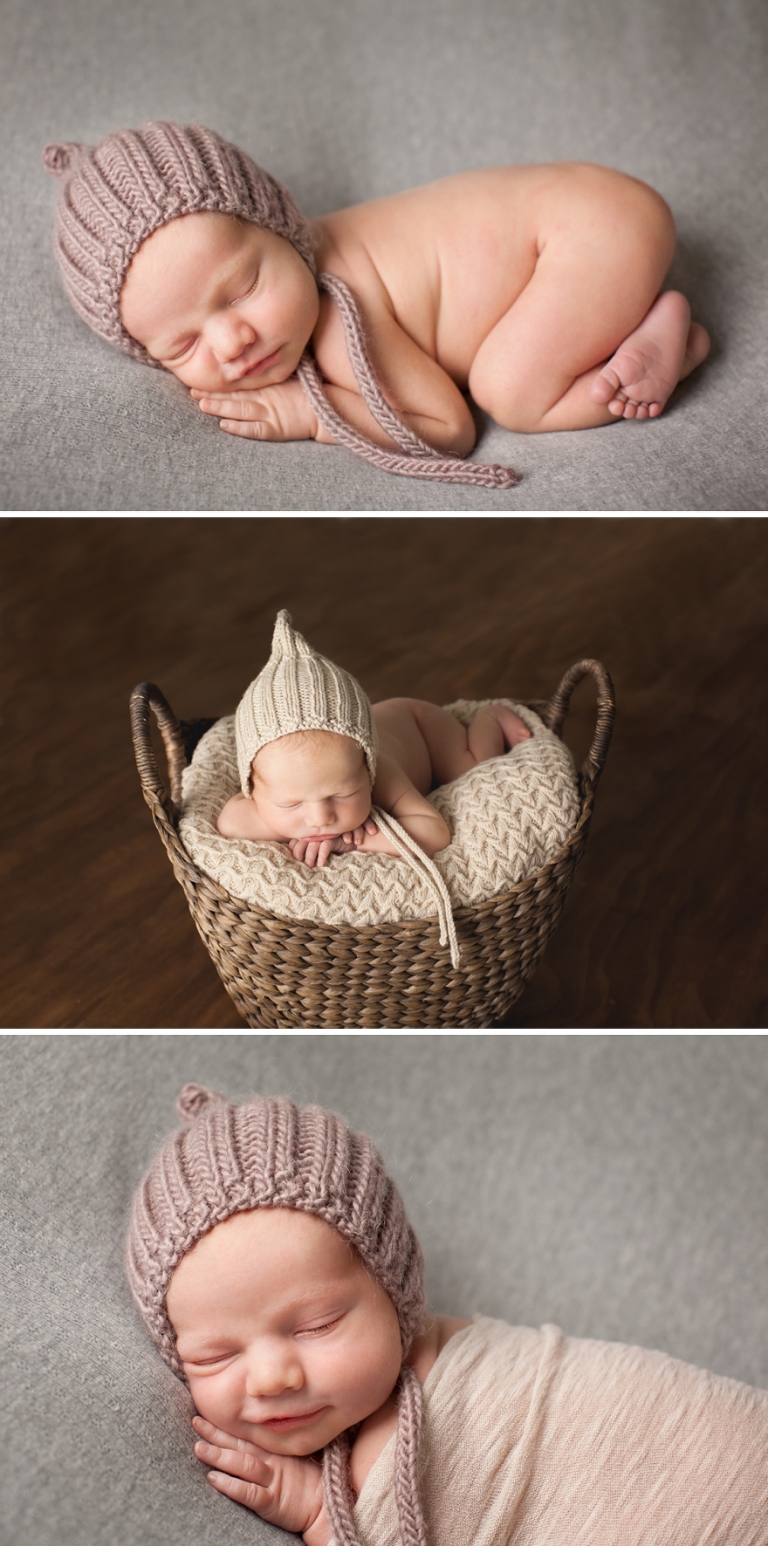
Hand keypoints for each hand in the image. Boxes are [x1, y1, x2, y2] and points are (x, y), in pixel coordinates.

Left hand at [190, 376, 318, 440]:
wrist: (330, 410)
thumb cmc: (311, 391)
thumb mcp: (291, 373)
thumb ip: (272, 368)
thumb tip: (253, 356)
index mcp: (268, 384)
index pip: (238, 381)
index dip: (219, 380)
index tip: (201, 375)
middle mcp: (266, 397)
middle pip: (234, 394)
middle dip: (212, 393)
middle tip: (192, 390)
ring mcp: (270, 413)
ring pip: (239, 410)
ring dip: (219, 408)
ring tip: (201, 404)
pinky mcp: (276, 429)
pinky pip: (254, 429)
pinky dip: (238, 427)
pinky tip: (224, 425)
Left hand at [192, 1415, 326, 1536]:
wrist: (326, 1506)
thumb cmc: (310, 1481)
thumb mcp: (293, 1456)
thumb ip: (275, 1444)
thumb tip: (259, 1427)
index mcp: (274, 1449)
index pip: (246, 1433)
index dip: (226, 1424)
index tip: (206, 1412)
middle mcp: (270, 1460)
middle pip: (239, 1444)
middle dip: (216, 1433)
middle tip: (195, 1421)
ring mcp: (271, 1479)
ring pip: (241, 1463)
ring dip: (219, 1455)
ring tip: (198, 1448)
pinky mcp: (272, 1501)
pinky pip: (248, 1492)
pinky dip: (230, 1484)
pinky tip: (214, 1478)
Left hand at [288, 818, 377, 868]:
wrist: (360, 839)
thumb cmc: (341, 844)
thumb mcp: (326, 846)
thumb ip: (314, 849)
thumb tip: (301, 859)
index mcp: (313, 833)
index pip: (298, 839)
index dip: (294, 849)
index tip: (294, 861)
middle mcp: (318, 831)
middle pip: (302, 841)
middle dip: (299, 853)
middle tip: (301, 865)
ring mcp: (326, 833)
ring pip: (312, 844)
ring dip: (309, 856)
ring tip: (310, 867)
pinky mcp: (335, 836)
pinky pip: (325, 846)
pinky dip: (321, 855)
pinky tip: (321, 864)